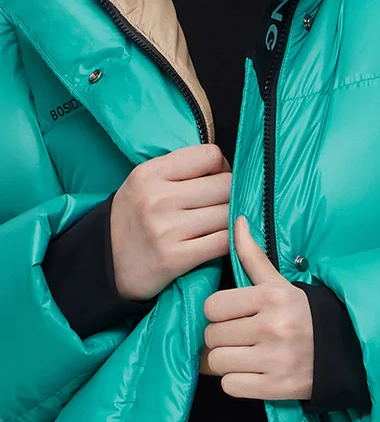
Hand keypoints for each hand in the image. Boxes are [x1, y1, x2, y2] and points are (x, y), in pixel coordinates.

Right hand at [109, 144, 231, 301]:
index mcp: (149, 173)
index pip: (210, 155)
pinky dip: (233, 241)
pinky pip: (225, 242)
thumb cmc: (135, 218)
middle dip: (231, 194)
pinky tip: (225, 241)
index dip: (221, 167)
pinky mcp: (175, 258)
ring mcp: (166, 229)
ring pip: (229, 213)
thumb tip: (229, 167)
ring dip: (233, 219)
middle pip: (226, 185)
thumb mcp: (145, 182)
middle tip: (221, 205)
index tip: (215, 180)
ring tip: (220, 223)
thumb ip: (182, 169)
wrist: (104, 265)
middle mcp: (156, 198)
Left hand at [200, 216, 314, 400]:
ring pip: (217, 362)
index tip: (234, 314)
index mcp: (271, 297)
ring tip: (246, 353)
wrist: (342, 351)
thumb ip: (253, 254)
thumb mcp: (280, 283)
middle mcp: (272, 326)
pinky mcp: (275, 387)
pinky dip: (237, 381)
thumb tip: (237, 220)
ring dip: (227, 360)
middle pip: (212, 335)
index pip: (212, 306)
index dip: (219, 312)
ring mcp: (274, 359)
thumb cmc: (303, 313)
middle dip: (222, 336)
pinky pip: (230, 386)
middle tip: (241, 335)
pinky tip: (254, 371)